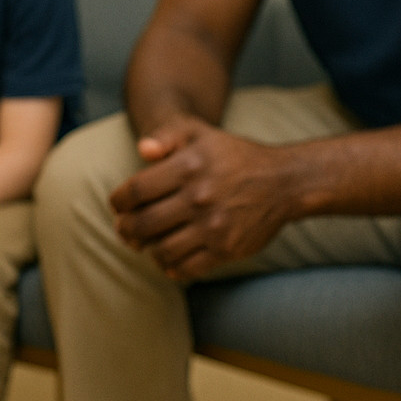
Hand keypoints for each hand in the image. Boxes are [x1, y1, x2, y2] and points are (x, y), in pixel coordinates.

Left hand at [109, 116, 298, 279]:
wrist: (283, 181)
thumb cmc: (234, 155)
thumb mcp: (201, 133)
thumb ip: (168, 134)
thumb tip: (142, 149)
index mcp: (189, 167)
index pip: (137, 191)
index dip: (118, 201)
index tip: (117, 205)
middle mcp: (199, 197)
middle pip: (144, 224)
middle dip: (126, 229)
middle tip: (123, 229)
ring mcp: (214, 226)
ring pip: (162, 249)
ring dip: (147, 249)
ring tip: (145, 243)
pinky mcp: (227, 249)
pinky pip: (187, 268)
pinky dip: (171, 267)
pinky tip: (168, 259)